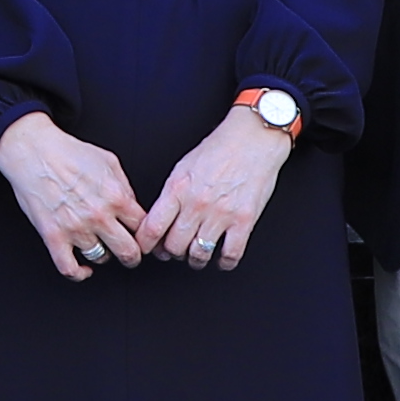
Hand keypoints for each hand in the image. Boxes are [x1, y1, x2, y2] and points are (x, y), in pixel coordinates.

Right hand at [0, 111, 142, 281]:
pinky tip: (83, 269)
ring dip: (103, 255)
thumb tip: (134, 207)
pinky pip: (69, 268)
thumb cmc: (68, 152)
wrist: (33, 151)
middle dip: (133, 256)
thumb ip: (125, 187)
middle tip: (131, 254)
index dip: (146, 235)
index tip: (142, 238)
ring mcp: (76, 228)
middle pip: (129, 251)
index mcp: (116, 196)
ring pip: (101, 258)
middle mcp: (99, 215)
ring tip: (100, 247)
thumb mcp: (109, 161)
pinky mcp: (54, 236)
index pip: (144, 228)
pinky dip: (78, 274)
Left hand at [135, 105, 292, 271]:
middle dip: (171, 253)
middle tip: (174, 251)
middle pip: (174, 246)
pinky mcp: (244, 220)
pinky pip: (231, 254)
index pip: (152, 227)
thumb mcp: (184, 166)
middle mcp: (197, 203)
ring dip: (195, 260)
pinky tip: (222, 258)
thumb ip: (171, 194)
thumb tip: (159, 218)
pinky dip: (224, 262)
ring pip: (199, 254)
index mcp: (178, 188)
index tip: (148, 248)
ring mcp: (221, 214)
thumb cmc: (220, 148)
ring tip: (196, 255)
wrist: (253, 138)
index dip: (146, 244)